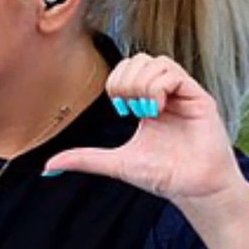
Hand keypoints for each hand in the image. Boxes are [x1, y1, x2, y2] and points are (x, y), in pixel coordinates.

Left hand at [43, 53, 244, 202]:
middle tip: (127, 108)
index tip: (120, 110)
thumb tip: (48, 166)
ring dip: (140, 83)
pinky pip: (174, 73)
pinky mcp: (199, 99)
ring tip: (143, 110)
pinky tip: (155, 109)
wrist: (193, 189)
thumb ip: (85, 159)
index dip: (116, 81)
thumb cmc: (163, 176)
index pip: (127, 69)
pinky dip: (157, 86)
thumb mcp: (116, 163)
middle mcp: (166, 94)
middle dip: (125, 79)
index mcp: (148, 103)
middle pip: (140, 59)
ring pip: (156, 61)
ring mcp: (183, 94)